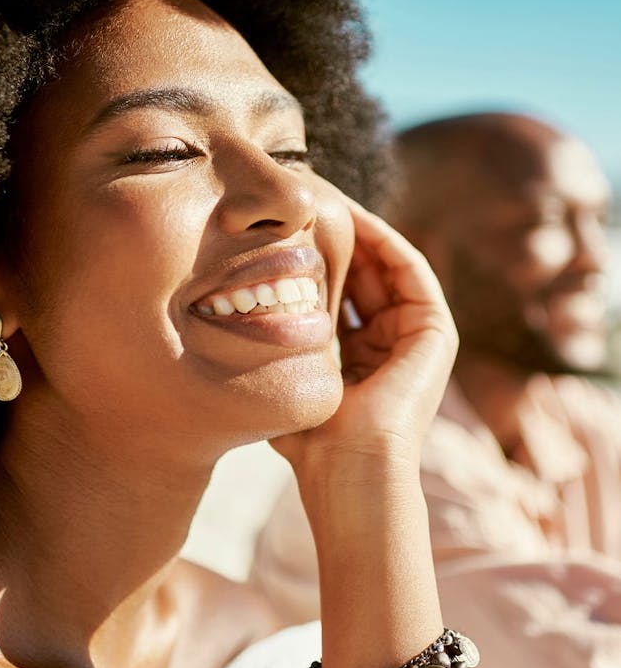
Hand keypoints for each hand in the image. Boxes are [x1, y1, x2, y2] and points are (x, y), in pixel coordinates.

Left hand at [272, 195, 456, 472]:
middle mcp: (387, 341)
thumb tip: (231, 321)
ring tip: (326, 199)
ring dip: (358, 230)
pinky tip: (352, 218)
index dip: (311, 258)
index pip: (335, 292)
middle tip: (304, 201)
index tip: (280, 229)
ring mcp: (414, 335)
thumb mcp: (287, 380)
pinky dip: (383, 241)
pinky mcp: (436, 330)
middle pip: (361, 273)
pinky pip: (409, 269)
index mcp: (357, 355)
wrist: (349, 469)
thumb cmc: (309, 438)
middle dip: (333, 237)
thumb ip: (276, 351)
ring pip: (384, 265)